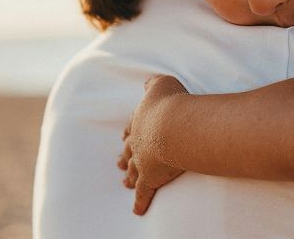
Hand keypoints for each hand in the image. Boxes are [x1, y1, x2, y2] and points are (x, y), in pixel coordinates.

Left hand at [117, 75, 188, 214]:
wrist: (174, 125)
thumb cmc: (171, 102)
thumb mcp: (162, 84)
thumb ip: (153, 83)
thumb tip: (147, 82)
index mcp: (140, 121)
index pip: (132, 127)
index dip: (129, 132)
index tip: (124, 137)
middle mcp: (138, 141)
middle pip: (128, 151)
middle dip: (124, 156)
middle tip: (118, 162)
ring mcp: (142, 161)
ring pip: (132, 171)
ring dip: (128, 176)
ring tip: (124, 182)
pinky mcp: (150, 178)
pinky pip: (143, 192)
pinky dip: (140, 201)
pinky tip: (137, 210)